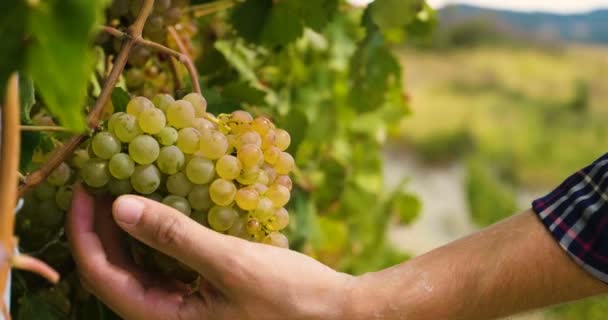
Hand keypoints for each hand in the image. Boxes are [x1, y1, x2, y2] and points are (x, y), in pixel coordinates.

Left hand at [67, 185, 354, 319]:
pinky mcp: (204, 296)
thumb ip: (174, 235)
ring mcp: (186, 308)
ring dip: (129, 231)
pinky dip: (159, 238)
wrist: (335, 316)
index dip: (85, 232)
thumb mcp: (230, 262)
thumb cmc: (289, 297)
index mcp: (166, 319)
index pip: (103, 276)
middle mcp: (168, 318)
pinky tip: (166, 210)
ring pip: (140, 268)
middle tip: (101, 180)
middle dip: (102, 227)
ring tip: (126, 189)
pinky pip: (167, 267)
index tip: (84, 187)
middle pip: (115, 271)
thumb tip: (119, 206)